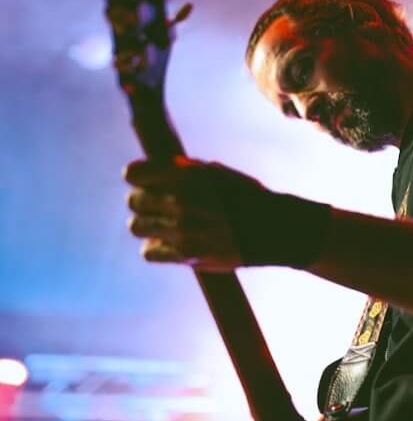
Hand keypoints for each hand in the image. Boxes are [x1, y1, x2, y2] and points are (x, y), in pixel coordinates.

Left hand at [124, 156, 262, 271]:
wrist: (272, 229)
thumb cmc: (247, 197)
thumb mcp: (219, 173)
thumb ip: (186, 170)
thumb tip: (158, 167)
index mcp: (186, 175)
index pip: (133, 174)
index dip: (136, 177)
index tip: (141, 181)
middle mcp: (180, 200)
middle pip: (133, 201)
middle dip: (143, 202)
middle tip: (159, 206)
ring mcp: (181, 228)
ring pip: (136, 226)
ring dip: (147, 225)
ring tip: (163, 225)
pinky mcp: (185, 254)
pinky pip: (148, 252)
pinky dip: (156, 248)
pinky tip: (171, 243)